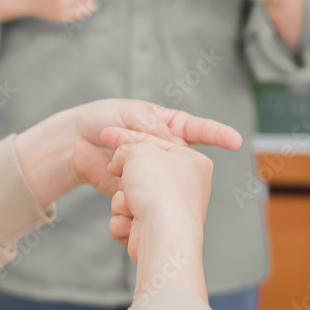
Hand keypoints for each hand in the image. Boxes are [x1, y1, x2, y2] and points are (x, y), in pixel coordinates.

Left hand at [14, 99, 241, 206]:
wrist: (75, 144)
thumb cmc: (102, 118)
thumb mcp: (129, 111)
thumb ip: (151, 124)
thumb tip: (171, 141)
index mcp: (169, 124)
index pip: (200, 129)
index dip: (219, 134)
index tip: (235, 141)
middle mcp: (166, 151)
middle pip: (177, 159)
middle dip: (159, 161)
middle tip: (136, 156)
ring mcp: (153, 172)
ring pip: (159, 182)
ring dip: (136, 177)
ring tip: (112, 161)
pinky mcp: (138, 191)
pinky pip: (143, 198)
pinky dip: (129, 196)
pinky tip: (116, 189)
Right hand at [105, 138, 211, 302]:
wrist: (161, 234)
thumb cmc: (160, 189)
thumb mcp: (140, 150)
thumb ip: (128, 147)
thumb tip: (120, 162)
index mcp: (191, 161)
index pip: (156, 142)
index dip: (129, 138)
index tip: (108, 135)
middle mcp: (185, 186)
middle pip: (142, 172)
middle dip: (125, 176)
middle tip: (117, 171)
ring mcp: (170, 210)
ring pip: (131, 196)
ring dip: (122, 199)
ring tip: (131, 203)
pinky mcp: (155, 231)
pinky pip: (129, 218)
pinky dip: (125, 220)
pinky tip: (131, 222)